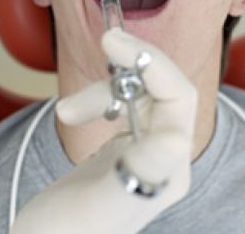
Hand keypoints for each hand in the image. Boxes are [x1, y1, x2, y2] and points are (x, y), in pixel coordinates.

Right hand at [11, 28, 197, 233]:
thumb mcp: (100, 204)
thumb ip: (139, 171)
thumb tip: (177, 138)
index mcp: (169, 170)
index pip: (177, 97)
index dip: (151, 61)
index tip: (112, 41)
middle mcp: (163, 162)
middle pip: (163, 91)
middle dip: (133, 65)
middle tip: (105, 42)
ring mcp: (143, 156)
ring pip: (138, 97)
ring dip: (103, 90)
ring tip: (67, 110)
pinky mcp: (121, 153)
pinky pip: (122, 110)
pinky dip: (96, 101)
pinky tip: (74, 113)